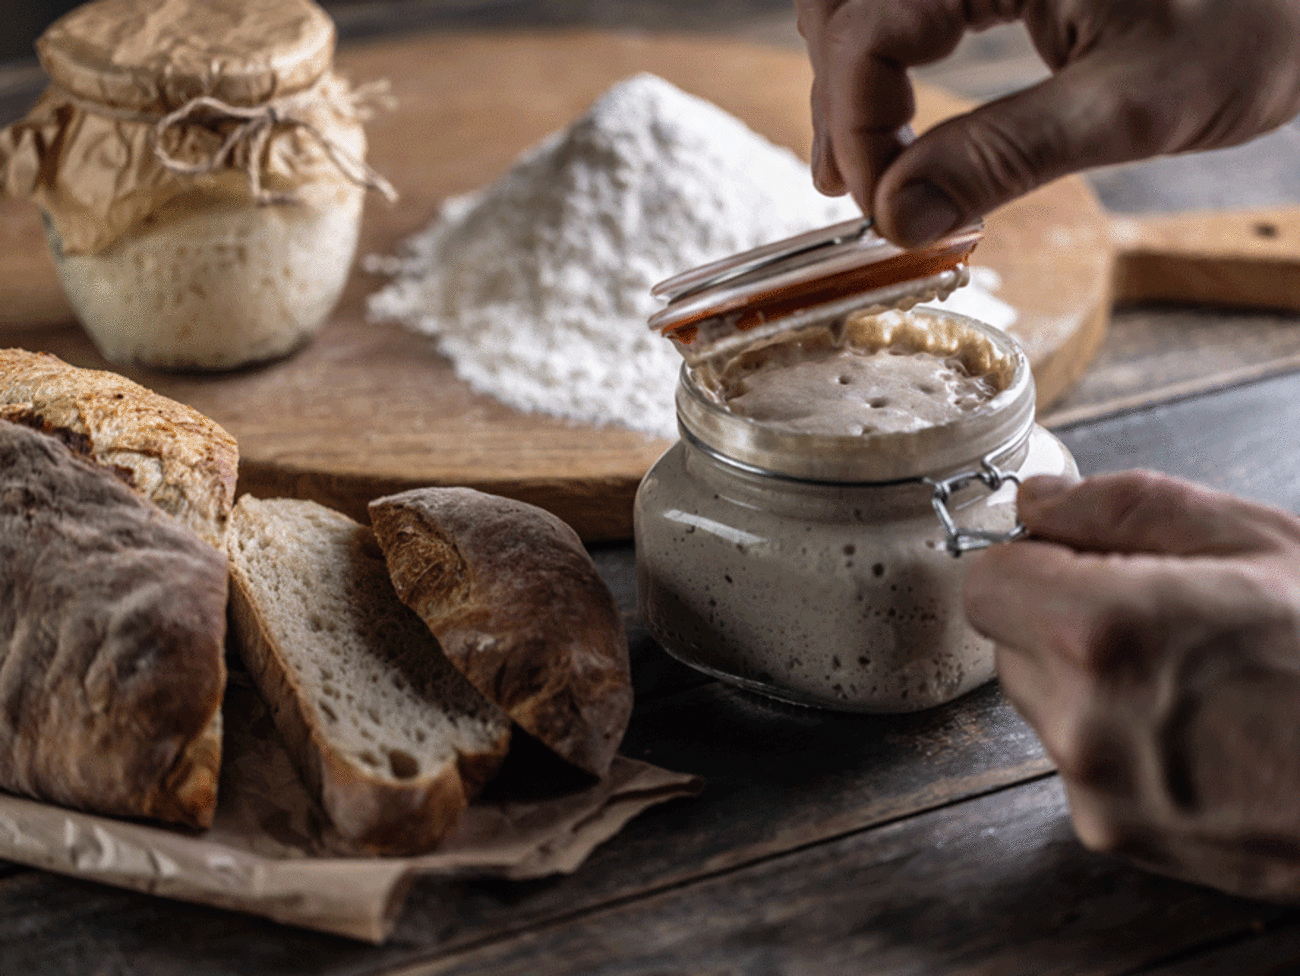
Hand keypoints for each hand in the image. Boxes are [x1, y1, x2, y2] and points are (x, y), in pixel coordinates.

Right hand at [796, 0, 1299, 245]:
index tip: (883, 211)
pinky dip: (889, 55)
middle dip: (843, 104)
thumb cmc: (1256, 18)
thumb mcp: (1134, 103)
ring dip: (853, 77)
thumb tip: (899, 218)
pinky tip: (899, 109)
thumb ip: (1006, 154)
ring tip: (867, 159)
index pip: (866, 32)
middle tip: (859, 192)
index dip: (860, 130)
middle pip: (845, 7)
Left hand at [964, 470, 1299, 899]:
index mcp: (1102, 632)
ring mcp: (1097, 791)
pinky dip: (1115, 738)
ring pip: (1041, 703)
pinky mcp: (1118, 837)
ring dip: (1085, 680)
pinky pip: (1078, 759)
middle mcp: (1082, 722)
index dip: (1030, 561)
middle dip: (1058, 617)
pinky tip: (1197, 730)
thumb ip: (1123, 507)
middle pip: (1008, 643)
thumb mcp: (1254, 538)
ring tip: (1192, 677)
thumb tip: (1034, 500)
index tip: (1079, 558)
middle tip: (1161, 616)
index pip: (985, 583)